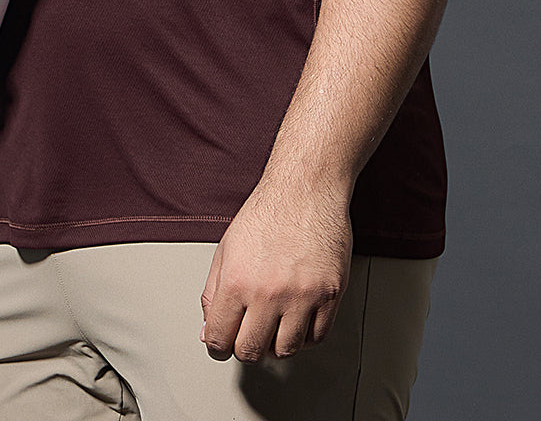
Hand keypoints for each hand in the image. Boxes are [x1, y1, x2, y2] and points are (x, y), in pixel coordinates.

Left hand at [199, 175, 351, 361]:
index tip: (222, 345)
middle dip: (246, 347)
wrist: (306, 189)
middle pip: (252, 351)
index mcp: (237, 281)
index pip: (220, 339)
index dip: (217, 346)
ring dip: (277, 343)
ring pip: (286, 350)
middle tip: (249, 333)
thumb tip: (210, 332)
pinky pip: (317, 337)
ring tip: (275, 324)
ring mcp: (302, 296)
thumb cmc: (267, 213)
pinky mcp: (330, 294)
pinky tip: (297, 319)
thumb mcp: (226, 249)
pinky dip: (305, 336)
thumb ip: (213, 294)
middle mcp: (269, 292)